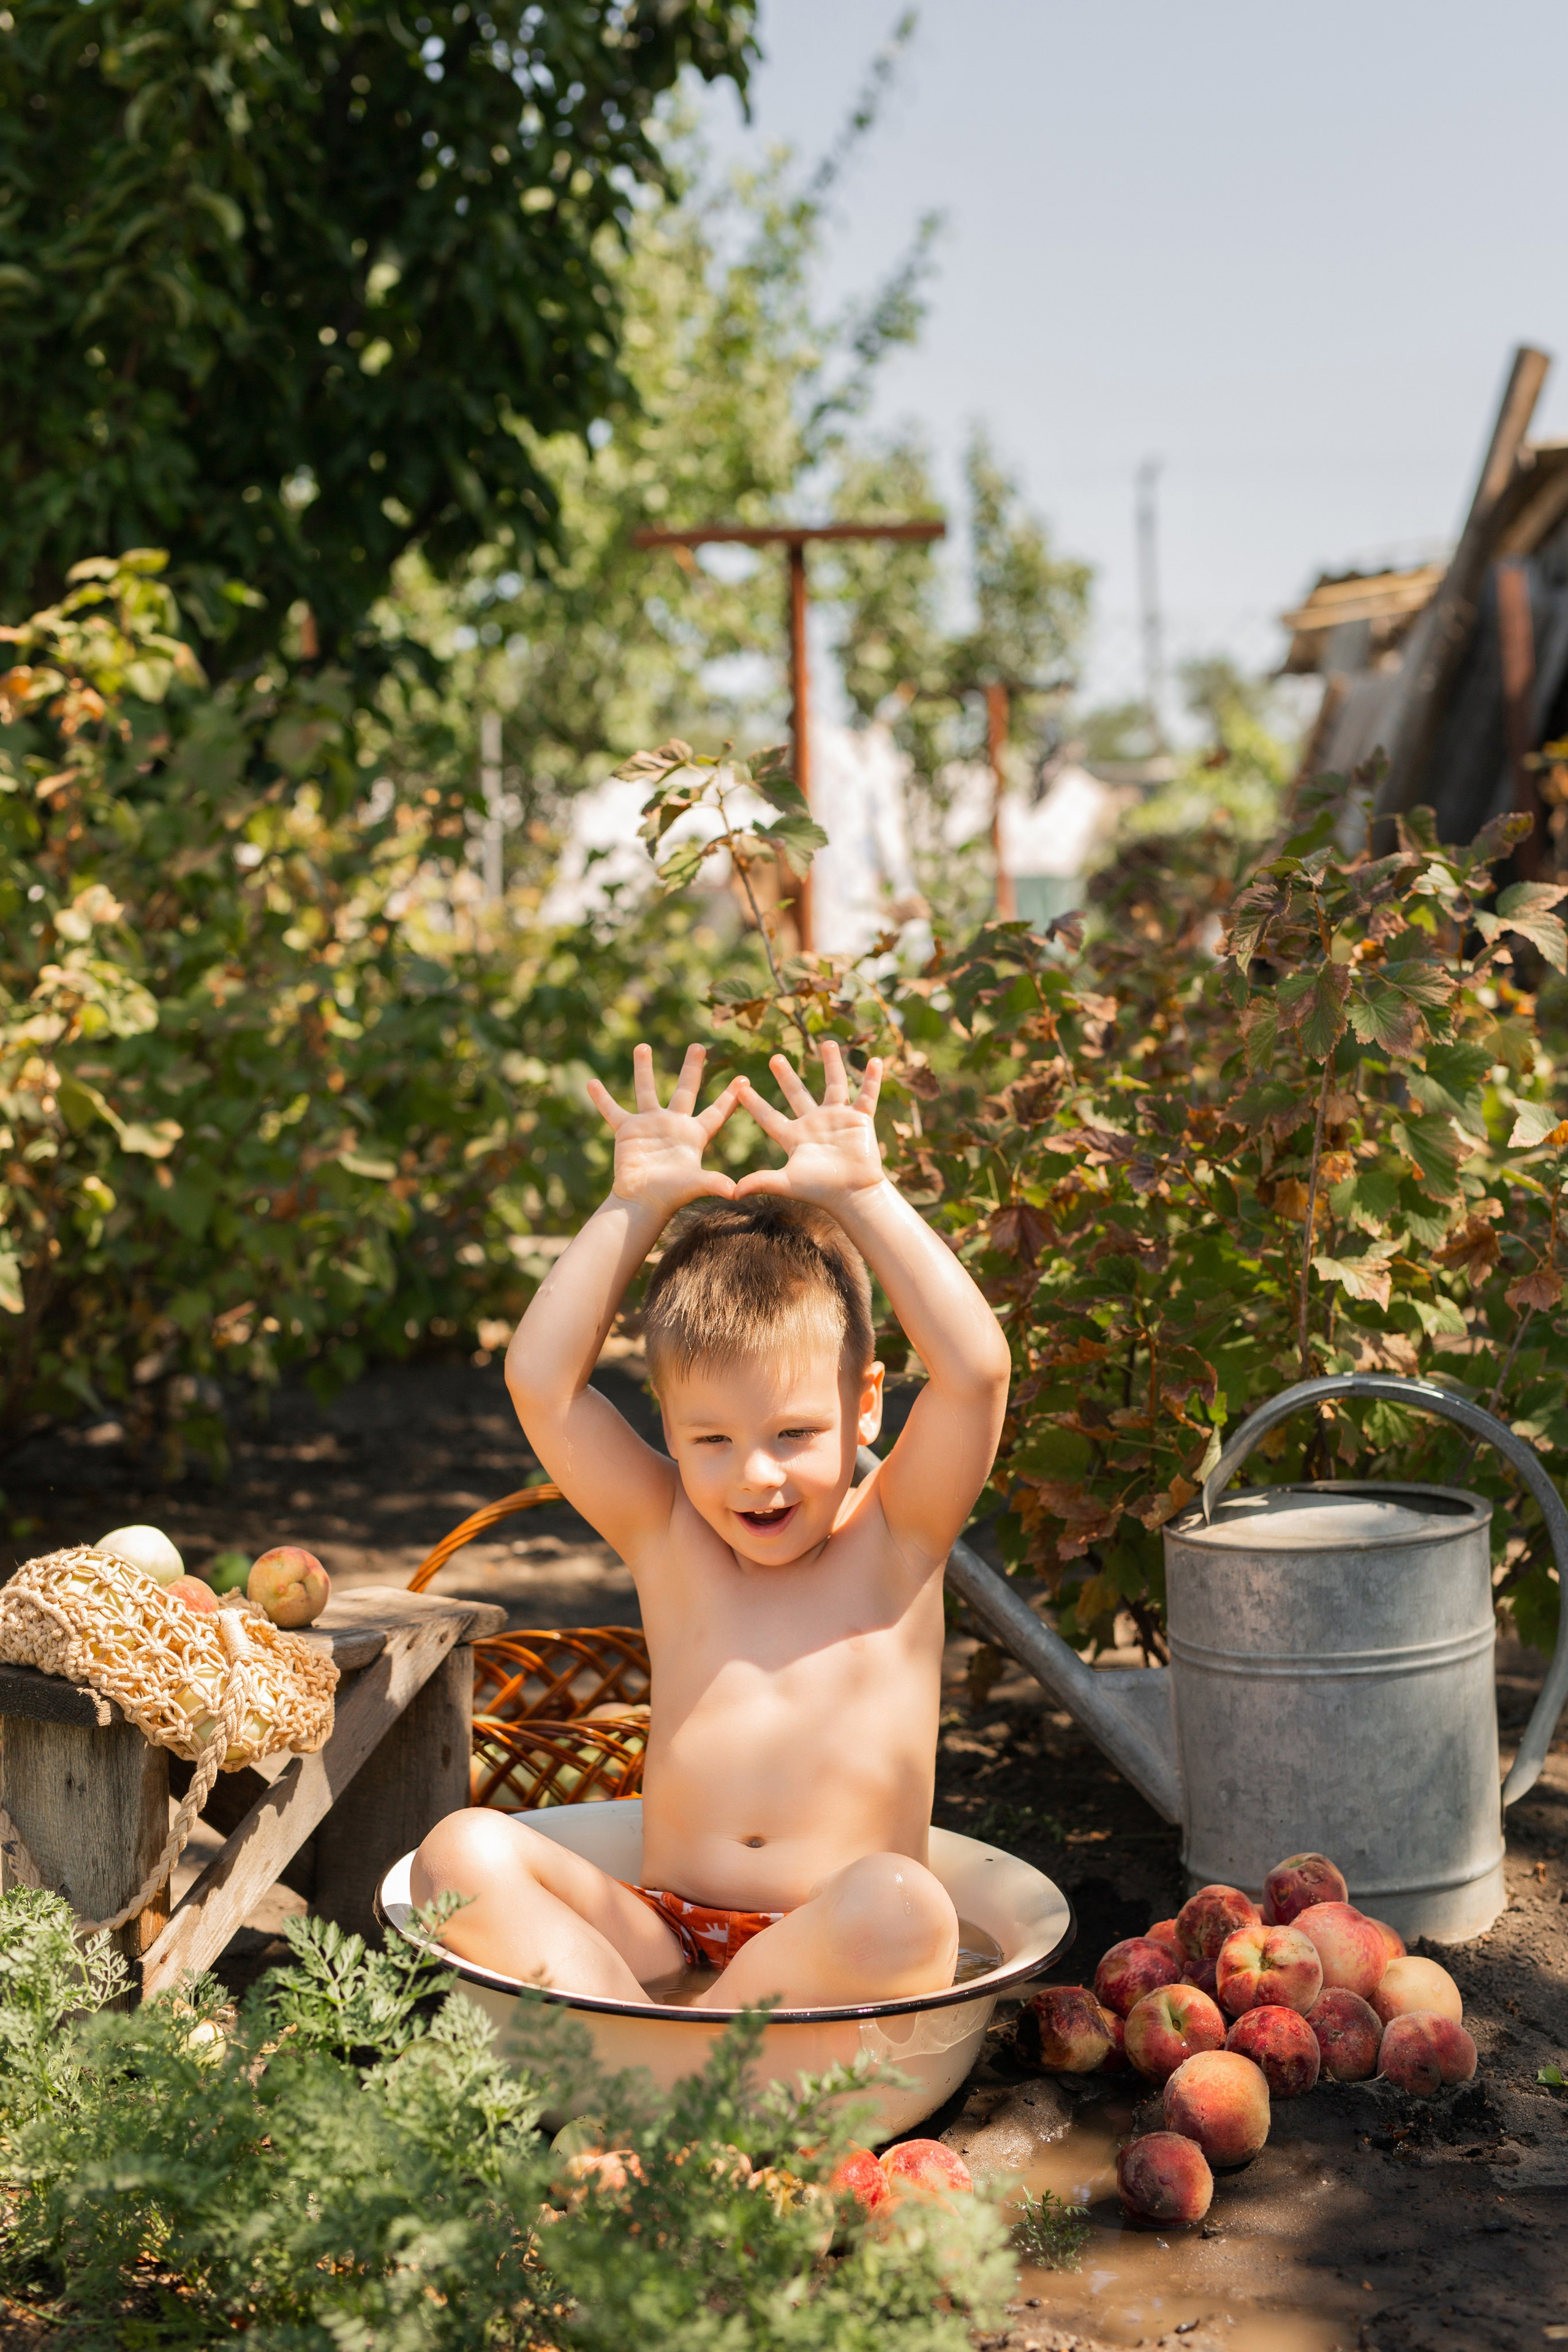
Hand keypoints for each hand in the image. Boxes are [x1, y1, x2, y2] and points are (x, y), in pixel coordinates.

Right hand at [587, 1044, 737, 1218]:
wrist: (641, 1202)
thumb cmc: (670, 1196)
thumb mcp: (694, 1185)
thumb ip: (712, 1183)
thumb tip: (734, 1190)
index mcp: (694, 1135)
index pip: (716, 1112)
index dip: (730, 1097)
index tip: (744, 1079)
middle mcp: (673, 1124)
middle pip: (685, 1089)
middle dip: (692, 1068)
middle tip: (699, 1046)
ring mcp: (649, 1125)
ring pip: (646, 1090)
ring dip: (643, 1068)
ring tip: (643, 1046)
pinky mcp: (627, 1130)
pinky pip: (612, 1110)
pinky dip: (601, 1098)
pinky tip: (591, 1082)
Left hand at [734, 1041, 884, 1204]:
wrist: (853, 1195)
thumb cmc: (820, 1191)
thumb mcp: (787, 1183)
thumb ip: (761, 1182)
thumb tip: (732, 1193)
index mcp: (794, 1136)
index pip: (768, 1116)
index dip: (753, 1102)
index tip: (739, 1086)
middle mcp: (814, 1123)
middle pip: (797, 1094)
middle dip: (786, 1076)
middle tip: (774, 1058)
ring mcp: (838, 1119)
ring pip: (834, 1084)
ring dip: (832, 1064)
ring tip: (827, 1043)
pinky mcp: (860, 1120)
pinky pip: (867, 1094)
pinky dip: (872, 1079)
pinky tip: (875, 1060)